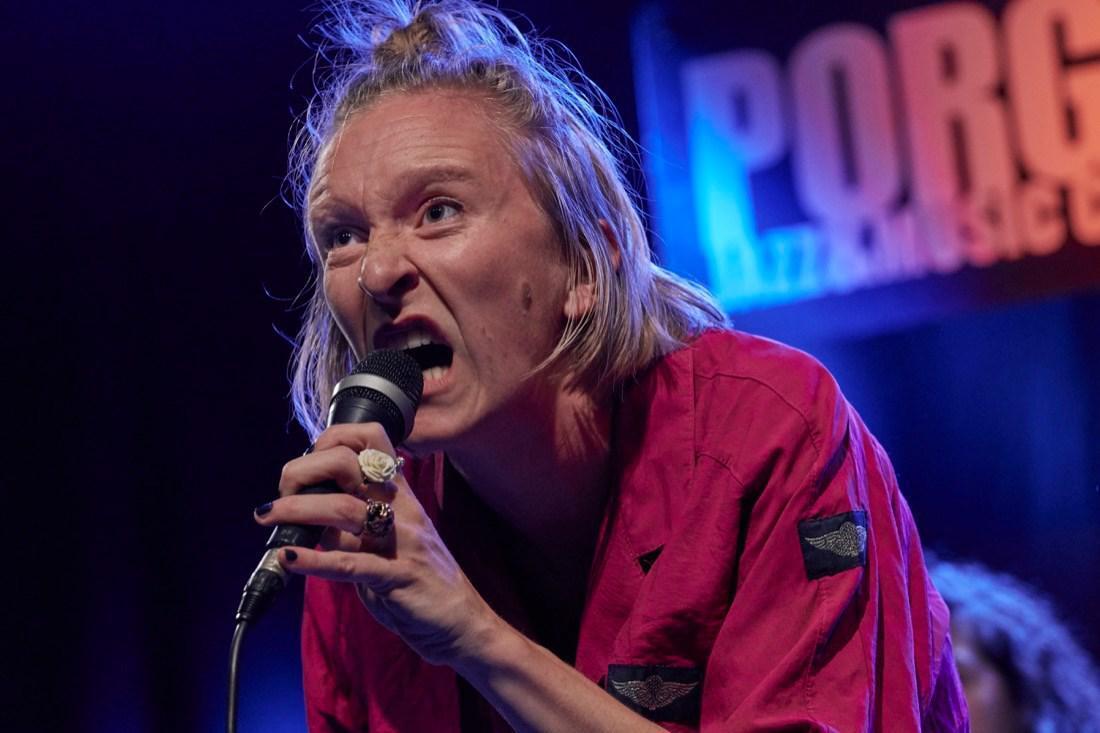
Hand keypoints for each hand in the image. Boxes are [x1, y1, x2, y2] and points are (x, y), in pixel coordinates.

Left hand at [254, 423, 500, 665]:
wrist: (461, 621)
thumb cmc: (418, 579)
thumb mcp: (388, 539)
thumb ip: (352, 524)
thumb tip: (305, 514)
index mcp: (400, 495)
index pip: (371, 439)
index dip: (332, 439)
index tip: (307, 462)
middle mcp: (401, 509)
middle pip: (347, 464)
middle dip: (303, 471)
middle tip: (280, 496)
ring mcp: (401, 541)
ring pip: (342, 509)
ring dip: (296, 511)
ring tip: (269, 519)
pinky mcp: (397, 577)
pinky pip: (350, 563)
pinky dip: (314, 560)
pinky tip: (289, 559)